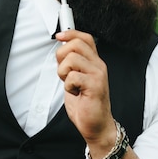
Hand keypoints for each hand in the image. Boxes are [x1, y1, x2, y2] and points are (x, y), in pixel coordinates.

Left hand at [55, 30, 116, 154]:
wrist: (97, 125)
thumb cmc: (86, 104)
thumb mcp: (76, 79)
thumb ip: (72, 64)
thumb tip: (61, 48)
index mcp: (94, 62)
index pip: (85, 38)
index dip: (71, 33)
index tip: (59, 36)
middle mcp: (99, 66)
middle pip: (76, 44)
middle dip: (62, 55)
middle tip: (64, 72)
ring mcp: (98, 75)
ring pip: (72, 59)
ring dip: (64, 73)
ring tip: (70, 84)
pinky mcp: (95, 86)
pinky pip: (72, 76)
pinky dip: (68, 86)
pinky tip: (75, 93)